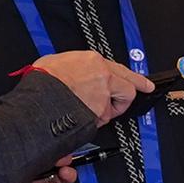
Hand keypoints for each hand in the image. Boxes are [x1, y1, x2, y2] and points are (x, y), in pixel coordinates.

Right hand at [32, 51, 151, 122]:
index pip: (120, 68)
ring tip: (86, 111)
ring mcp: (103, 97)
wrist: (39, 97)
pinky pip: (99, 120)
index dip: (132, 76)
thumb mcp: (56, 60)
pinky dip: (92, 122)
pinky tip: (81, 119)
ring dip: (103, 111)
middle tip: (144, 89)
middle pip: (128, 87)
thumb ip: (72, 65)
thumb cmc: (43, 78)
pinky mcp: (98, 114)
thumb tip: (71, 70)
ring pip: (112, 108)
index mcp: (93, 61)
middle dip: (134, 90)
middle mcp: (103, 77)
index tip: (142, 82)